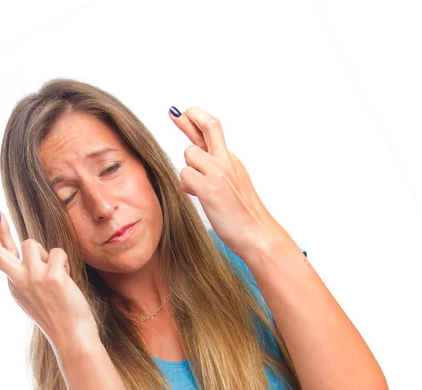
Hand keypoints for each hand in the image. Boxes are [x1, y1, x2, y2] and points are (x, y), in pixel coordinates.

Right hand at [0, 211, 99, 356]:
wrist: (72, 337)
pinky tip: (68, 280)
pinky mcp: (52, 277)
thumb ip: (27, 275)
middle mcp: (18, 281)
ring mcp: (33, 279)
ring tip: (57, 270)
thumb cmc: (59, 317)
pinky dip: (64, 261)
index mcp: (14, 285)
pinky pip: (57, 253)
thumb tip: (25, 250)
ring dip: (46, 252)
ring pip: (32, 244)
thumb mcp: (35, 296)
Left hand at [168, 106, 291, 258]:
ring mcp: (219, 174)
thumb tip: (190, 174)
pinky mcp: (210, 188)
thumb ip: (209, 175)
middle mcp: (226, 162)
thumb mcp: (227, 188)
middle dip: (190, 119)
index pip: (213, 131)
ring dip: (187, 171)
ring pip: (189, 156)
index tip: (183, 112)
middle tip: (175, 114)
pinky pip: (186, 176)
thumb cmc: (242, 216)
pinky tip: (195, 195)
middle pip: (208, 127)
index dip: (197, 118)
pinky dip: (186, 186)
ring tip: (197, 189)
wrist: (256, 234)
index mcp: (231, 161)